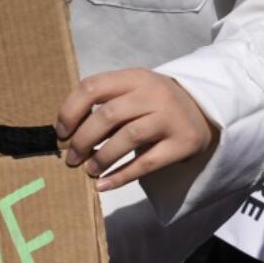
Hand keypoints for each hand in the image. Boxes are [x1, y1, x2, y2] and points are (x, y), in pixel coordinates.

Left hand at [55, 68, 216, 190]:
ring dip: (101, 158)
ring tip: (88, 170)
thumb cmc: (151, 105)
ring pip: (128, 138)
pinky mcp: (183, 143)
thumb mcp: (130, 93)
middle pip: (108, 115)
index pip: (92, 87)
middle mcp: (155, 94)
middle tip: (71, 157)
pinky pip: (146, 163)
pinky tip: (103, 184)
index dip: (70, 111)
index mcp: (135, 77)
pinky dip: (121, 176)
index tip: (61, 133)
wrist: (202, 111)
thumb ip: (102, 104)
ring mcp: (171, 117)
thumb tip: (65, 135)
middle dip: (83, 140)